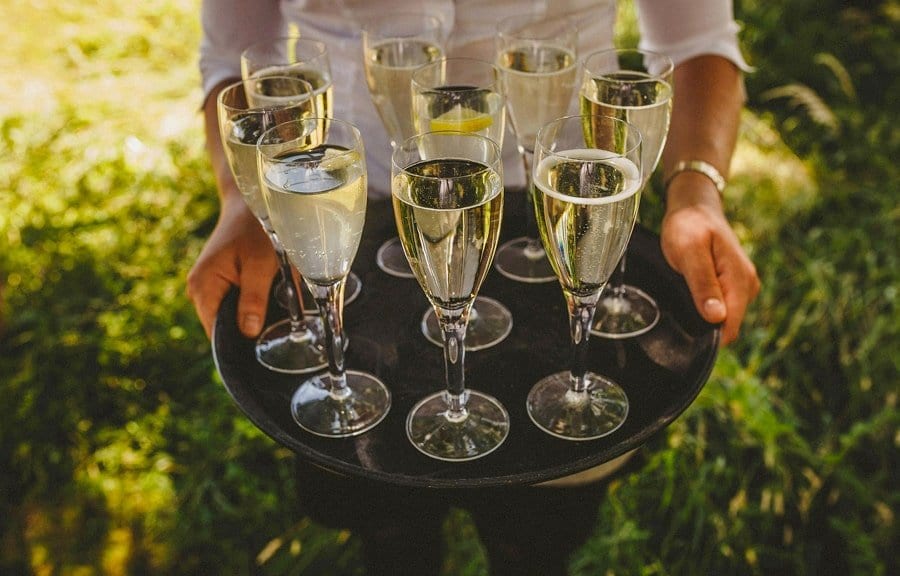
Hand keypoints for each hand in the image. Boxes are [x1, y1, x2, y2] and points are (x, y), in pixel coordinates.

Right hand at [186, 194, 277, 338]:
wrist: (251, 202)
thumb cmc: (257, 229)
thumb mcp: (262, 265)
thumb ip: (254, 299)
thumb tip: (248, 333)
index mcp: (203, 287)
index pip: (217, 334)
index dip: (241, 343)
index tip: (268, 344)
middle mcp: (198, 290)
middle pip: (225, 327)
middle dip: (251, 328)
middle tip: (278, 318)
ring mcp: (207, 287)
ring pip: (232, 316)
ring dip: (254, 314)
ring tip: (274, 299)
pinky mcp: (219, 283)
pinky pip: (235, 304)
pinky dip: (253, 303)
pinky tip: (267, 292)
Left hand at [660, 174, 759, 345]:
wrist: (694, 206)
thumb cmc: (690, 225)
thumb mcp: (689, 251)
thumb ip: (703, 284)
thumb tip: (716, 318)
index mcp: (740, 278)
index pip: (731, 325)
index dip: (709, 336)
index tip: (684, 333)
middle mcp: (748, 285)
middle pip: (727, 324)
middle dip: (704, 324)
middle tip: (678, 305)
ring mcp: (743, 285)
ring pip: (724, 317)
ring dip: (702, 314)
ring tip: (683, 294)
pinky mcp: (734, 285)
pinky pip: (721, 307)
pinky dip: (704, 306)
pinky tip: (690, 293)